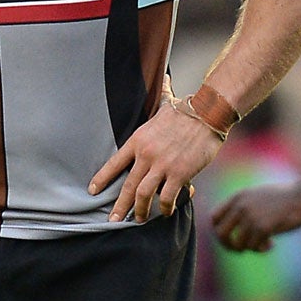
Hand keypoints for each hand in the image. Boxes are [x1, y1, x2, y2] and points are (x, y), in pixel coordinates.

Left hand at [88, 95, 220, 222]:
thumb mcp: (166, 105)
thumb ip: (161, 98)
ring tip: (139, 219)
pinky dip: (165, 207)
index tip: (92, 191)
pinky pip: (167, 197)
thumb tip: (165, 80)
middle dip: (119, 206)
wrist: (208, 113)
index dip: (102, 179)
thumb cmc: (188, 110)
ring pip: (144, 195)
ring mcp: (162, 165)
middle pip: (127, 186)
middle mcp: (146, 154)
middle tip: (114, 220)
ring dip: (141, 210)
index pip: (114, 163)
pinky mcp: (179, 173)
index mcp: (138, 140)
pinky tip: (166, 212)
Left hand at [210, 180, 300, 251]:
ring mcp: (251, 216)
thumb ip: (244, 207)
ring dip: (250, 248)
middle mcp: (241, 206)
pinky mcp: (263, 227)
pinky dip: (261, 249)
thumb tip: (233, 229)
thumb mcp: (259, 196)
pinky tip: (271, 244)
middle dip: (229, 246)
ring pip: (238, 244)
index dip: (220, 231)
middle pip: (220, 234)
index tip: (232, 237)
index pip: (213, 218)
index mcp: (238, 197)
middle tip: (242, 249)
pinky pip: (253, 247)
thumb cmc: (286, 198)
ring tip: (263, 244)